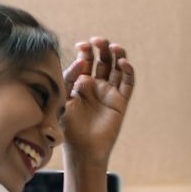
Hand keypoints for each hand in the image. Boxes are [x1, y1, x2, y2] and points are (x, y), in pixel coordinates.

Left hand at [61, 38, 133, 166]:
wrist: (82, 150)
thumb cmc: (68, 128)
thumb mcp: (62, 100)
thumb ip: (68, 79)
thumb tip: (81, 61)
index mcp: (81, 83)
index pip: (87, 60)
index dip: (86, 50)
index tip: (82, 45)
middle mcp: (96, 85)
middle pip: (103, 60)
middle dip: (102, 47)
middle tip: (97, 41)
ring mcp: (109, 92)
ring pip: (117, 68)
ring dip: (117, 54)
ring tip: (113, 47)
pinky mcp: (121, 101)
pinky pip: (128, 83)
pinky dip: (128, 70)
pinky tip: (123, 62)